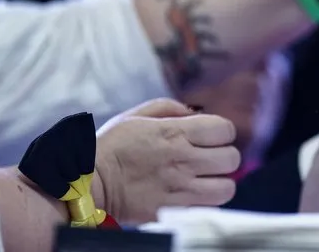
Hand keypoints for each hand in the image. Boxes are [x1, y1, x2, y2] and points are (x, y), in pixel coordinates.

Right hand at [94, 98, 239, 222]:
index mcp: (174, 132)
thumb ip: (168, 107)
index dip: (221, 132)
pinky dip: (207, 201)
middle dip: (224, 155)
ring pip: (227, 187)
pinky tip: (195, 194)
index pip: (224, 129)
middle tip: (210, 157)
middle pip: (231, 158)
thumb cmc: (111, 147)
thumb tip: (194, 112)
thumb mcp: (135, 116)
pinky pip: (209, 207)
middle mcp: (182, 160)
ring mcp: (179, 188)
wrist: (87, 184)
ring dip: (220, 181)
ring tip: (207, 178)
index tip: (211, 136)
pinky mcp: (173, 211)